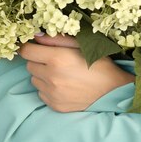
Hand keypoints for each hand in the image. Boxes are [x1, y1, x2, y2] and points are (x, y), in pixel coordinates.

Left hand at [17, 33, 134, 111]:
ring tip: (61, 73)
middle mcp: (51, 77)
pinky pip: (41, 93)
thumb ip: (56, 39)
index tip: (35, 47)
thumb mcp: (81, 45)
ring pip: (34, 80)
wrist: (113, 90)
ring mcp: (52, 93)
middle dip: (38, 60)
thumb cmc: (99, 64)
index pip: (26, 51)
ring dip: (43, 75)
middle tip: (55, 60)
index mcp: (57, 59)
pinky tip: (64, 85)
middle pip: (29, 65)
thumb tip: (36, 36)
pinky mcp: (55, 105)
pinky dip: (48, 88)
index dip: (30, 47)